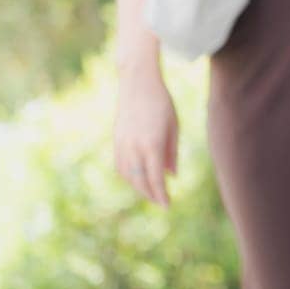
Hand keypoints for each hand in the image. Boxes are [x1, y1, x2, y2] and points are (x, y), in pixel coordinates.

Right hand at [113, 61, 177, 207]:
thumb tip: (171, 176)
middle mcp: (134, 147)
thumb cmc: (162, 103)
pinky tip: (137, 178)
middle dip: (150, 194)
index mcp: (152, 144)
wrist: (137, 83)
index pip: (155, 178)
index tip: (168, 205)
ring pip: (128, 175)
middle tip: (161, 202)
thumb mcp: (174, 126)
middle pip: (140, 181)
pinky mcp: (116, 140)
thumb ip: (172, 152)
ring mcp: (122, 144)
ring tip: (151, 191)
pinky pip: (120, 166)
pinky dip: (129, 176)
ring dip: (139, 187)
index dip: (161, 194)